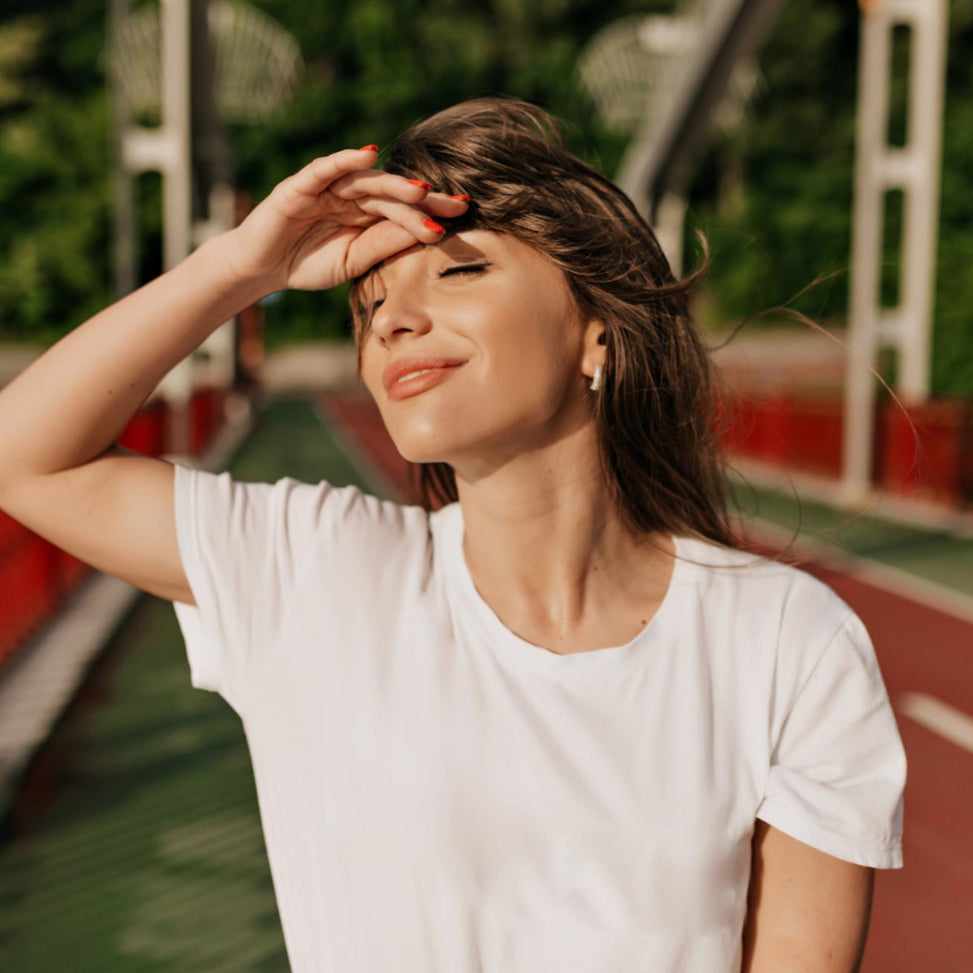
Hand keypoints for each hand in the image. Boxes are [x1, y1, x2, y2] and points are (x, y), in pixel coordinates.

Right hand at [218, 147, 469, 292]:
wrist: (261, 270)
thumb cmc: (307, 264)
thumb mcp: (356, 260)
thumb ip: (385, 244)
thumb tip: (430, 234)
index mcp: (366, 214)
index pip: (404, 210)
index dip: (432, 212)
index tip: (464, 214)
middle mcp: (351, 195)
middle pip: (393, 193)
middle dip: (425, 199)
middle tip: (456, 204)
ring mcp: (327, 187)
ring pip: (367, 181)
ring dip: (395, 184)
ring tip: (422, 191)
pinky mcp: (301, 185)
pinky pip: (325, 168)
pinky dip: (346, 159)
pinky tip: (369, 154)